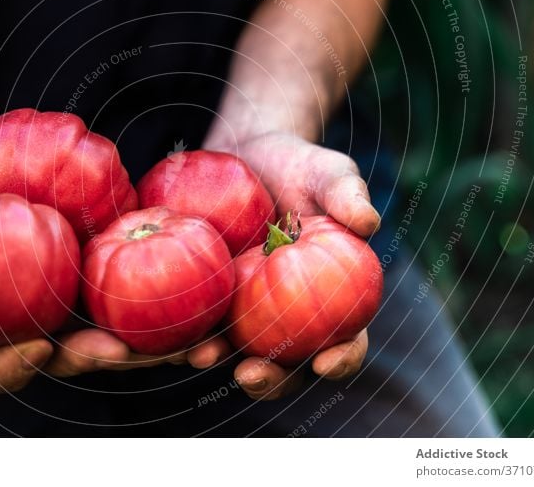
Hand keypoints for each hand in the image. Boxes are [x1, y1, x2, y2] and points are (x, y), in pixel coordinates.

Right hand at [0, 176, 230, 395]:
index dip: (10, 368)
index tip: (39, 344)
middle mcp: (24, 335)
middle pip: (62, 363)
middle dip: (95, 362)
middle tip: (122, 348)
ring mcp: (66, 315)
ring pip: (111, 341)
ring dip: (151, 349)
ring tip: (189, 341)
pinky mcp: (99, 288)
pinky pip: (134, 301)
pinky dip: (169, 306)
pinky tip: (204, 293)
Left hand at [205, 130, 379, 399]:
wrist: (247, 153)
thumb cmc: (298, 166)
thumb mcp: (327, 173)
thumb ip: (347, 194)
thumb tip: (368, 222)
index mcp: (331, 300)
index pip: (347, 340)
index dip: (342, 359)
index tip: (327, 360)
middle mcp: (289, 316)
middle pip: (286, 365)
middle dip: (270, 380)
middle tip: (251, 373)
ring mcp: (244, 310)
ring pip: (233, 352)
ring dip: (217, 362)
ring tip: (200, 357)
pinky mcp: (207, 296)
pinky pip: (195, 320)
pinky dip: (181, 330)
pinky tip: (165, 329)